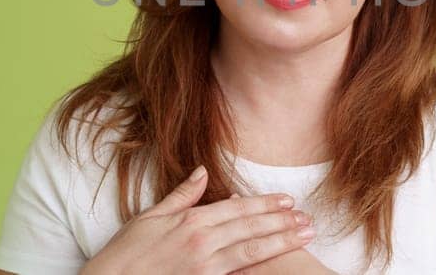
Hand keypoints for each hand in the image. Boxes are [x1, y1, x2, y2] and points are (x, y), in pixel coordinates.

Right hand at [81, 166, 316, 274]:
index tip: (288, 200)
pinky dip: (259, 267)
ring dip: (281, 242)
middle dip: (282, 222)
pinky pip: (238, 273)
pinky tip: (277, 263)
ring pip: (252, 251)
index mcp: (190, 220)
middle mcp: (201, 241)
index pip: (238, 208)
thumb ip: (182, 195)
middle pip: (251, 228)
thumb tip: (202, 171)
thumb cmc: (127, 252)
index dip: (265, 204)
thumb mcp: (151, 216)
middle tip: (308, 219)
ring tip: (304, 236)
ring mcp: (204, 265)